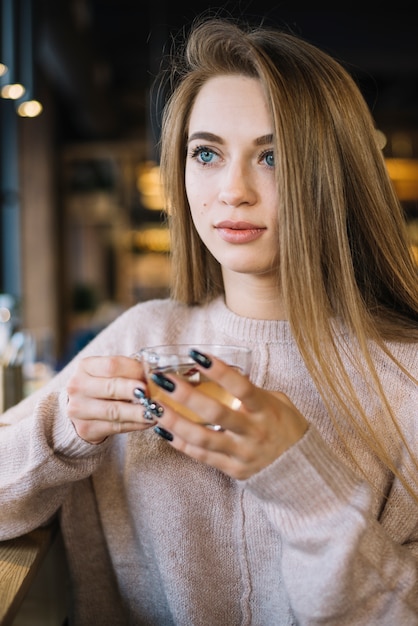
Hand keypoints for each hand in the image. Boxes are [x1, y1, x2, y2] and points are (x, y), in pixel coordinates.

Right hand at [66, 355, 157, 443]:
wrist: (82, 407)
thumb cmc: (104, 385)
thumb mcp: (111, 373)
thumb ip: (130, 372)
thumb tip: (156, 378)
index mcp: (85, 366)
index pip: (112, 365)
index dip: (135, 370)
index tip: (152, 376)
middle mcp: (77, 386)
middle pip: (111, 388)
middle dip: (135, 391)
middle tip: (153, 394)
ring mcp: (79, 410)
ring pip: (114, 411)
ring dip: (138, 412)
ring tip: (156, 411)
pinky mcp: (86, 429)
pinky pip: (117, 427)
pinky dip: (136, 424)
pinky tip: (149, 421)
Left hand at [150, 352, 308, 478]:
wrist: (302, 471)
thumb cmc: (287, 429)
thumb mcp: (278, 403)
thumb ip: (254, 391)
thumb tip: (226, 373)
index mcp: (266, 410)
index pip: (241, 386)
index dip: (219, 371)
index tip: (196, 355)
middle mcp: (254, 432)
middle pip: (216, 413)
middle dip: (186, 396)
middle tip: (164, 380)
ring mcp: (242, 453)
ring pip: (203, 438)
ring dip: (175, 421)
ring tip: (154, 406)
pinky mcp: (233, 470)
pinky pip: (202, 456)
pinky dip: (180, 443)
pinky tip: (163, 429)